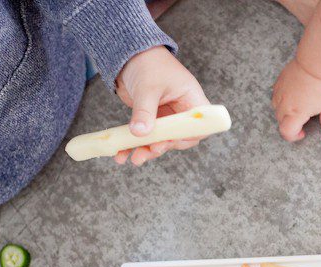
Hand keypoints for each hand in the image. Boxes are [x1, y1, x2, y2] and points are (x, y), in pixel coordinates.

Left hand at [114, 46, 209, 165]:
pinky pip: (146, 137)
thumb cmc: (147, 62)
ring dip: (147, 151)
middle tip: (146, 153)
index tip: (166, 142)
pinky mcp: (152, 119)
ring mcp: (167, 116)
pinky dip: (134, 145)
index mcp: (191, 99)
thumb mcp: (148, 87)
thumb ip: (145, 111)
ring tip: (133, 158)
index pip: (198, 127)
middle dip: (161, 148)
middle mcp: (181, 110)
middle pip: (178, 138)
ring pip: (161, 141)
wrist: (130, 53)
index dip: (185, 138)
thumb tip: (140, 133)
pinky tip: (121, 153)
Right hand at [272, 58, 320, 141]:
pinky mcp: (279, 82)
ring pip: (276, 109)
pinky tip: (294, 95)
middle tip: (304, 119)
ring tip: (299, 107)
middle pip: (281, 122)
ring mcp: (279, 92)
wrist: (317, 61)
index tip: (303, 133)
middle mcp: (284, 104)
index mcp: (295, 113)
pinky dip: (282, 100)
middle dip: (291, 125)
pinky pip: (276, 96)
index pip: (286, 132)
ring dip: (285, 113)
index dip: (293, 136)